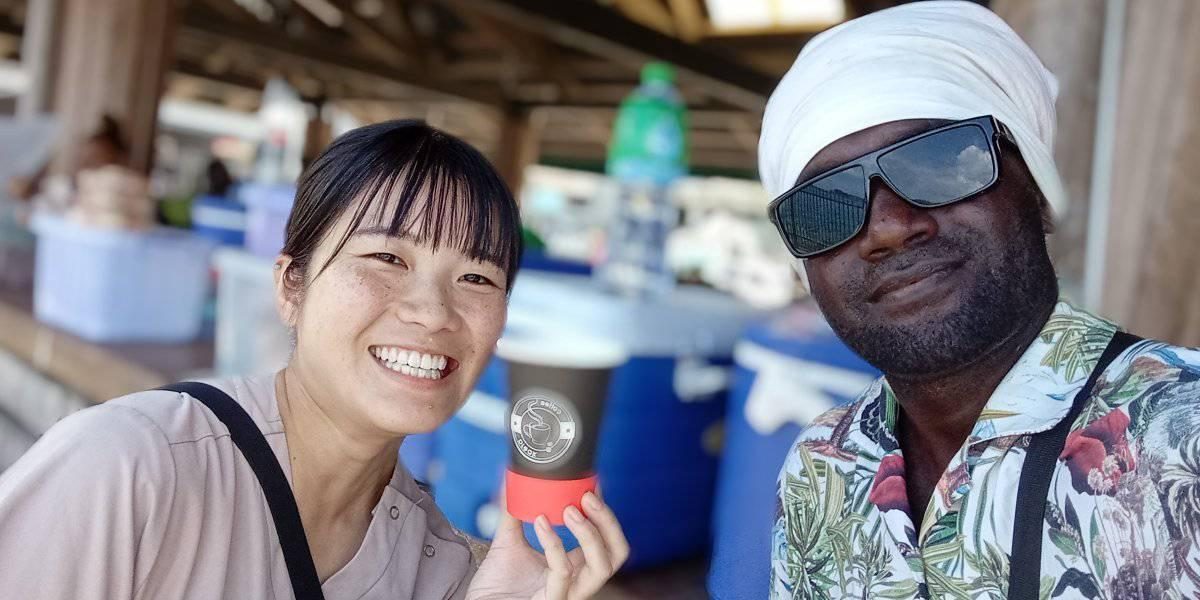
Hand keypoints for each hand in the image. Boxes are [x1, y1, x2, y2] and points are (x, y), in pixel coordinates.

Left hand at [465, 491, 629, 599]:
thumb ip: (513, 512)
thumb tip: (513, 479)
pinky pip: (563, 572)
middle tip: (587, 496)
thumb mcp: (508, 540)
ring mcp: (567, 591)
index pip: (605, 539)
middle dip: (609, 522)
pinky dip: (555, 543)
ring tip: (570, 509)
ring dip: (591, 533)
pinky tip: (541, 522)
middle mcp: (577, 579)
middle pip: (617, 554)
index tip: (591, 484)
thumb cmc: (496, 584)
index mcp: (574, 565)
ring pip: (602, 567)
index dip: (604, 512)